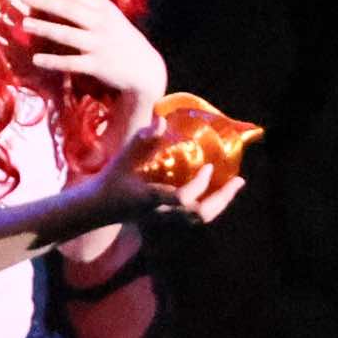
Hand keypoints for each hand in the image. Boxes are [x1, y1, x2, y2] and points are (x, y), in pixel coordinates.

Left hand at [21, 0, 166, 110]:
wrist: (145, 68)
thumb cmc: (124, 38)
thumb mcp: (113, 14)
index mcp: (103, 10)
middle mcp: (100, 24)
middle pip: (70, 10)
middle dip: (46, 1)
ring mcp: (98, 45)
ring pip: (68, 35)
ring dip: (46, 28)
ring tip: (25, 23)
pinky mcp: (96, 66)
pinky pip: (72, 63)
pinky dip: (54, 62)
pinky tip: (37, 59)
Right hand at [92, 133, 245, 227]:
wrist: (99, 207)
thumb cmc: (111, 179)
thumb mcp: (123, 157)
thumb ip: (142, 139)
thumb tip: (161, 119)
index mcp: (150, 198)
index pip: (180, 198)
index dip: (198, 185)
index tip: (208, 167)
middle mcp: (161, 212)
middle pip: (198, 214)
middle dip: (222, 198)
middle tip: (238, 180)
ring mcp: (166, 218)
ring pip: (199, 218)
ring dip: (220, 203)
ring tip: (234, 184)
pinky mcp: (168, 219)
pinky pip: (195, 216)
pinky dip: (211, 204)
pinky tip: (218, 189)